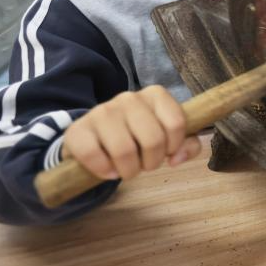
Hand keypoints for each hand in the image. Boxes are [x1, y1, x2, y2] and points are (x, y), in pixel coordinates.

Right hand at [62, 85, 200, 180]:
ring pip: (124, 150)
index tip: (166, 152)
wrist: (95, 139)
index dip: (174, 146)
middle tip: (144, 165)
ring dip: (129, 170)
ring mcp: (102, 111)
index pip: (176, 123)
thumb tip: (176, 158)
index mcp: (155, 95)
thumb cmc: (138, 137)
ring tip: (127, 169)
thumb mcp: (167, 137)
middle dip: (152, 162)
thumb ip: (186, 145)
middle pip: (153, 140)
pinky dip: (104, 171)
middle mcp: (129, 98)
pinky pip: (93, 155)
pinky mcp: (78, 130)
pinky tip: (108, 170)